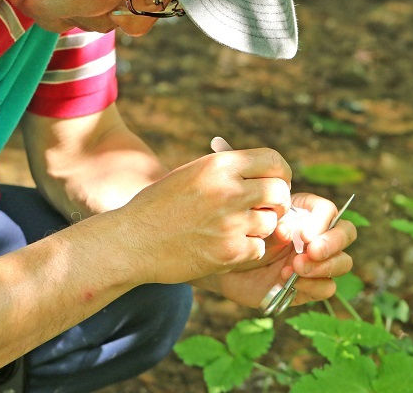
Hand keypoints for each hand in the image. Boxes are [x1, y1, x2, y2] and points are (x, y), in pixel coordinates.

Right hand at [118, 148, 291, 284]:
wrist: (131, 241)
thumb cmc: (159, 206)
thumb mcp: (191, 174)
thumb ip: (227, 171)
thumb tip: (264, 173)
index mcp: (220, 165)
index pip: (273, 160)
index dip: (280, 173)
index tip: (276, 183)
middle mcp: (229, 190)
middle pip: (280, 193)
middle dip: (277, 203)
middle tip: (264, 210)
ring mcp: (231, 222)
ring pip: (272, 224)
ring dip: (259, 229)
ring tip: (233, 229)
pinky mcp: (229, 252)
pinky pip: (258, 249)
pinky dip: (246, 251)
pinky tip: (224, 247)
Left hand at [203, 193, 356, 308]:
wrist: (226, 264)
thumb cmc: (241, 236)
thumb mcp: (256, 223)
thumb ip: (275, 224)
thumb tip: (288, 233)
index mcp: (306, 213)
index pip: (329, 211)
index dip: (322, 222)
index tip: (302, 234)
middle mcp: (316, 235)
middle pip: (346, 233)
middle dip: (332, 243)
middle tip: (311, 251)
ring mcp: (316, 262)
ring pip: (343, 262)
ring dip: (323, 266)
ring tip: (296, 267)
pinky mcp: (310, 286)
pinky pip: (327, 288)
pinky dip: (313, 286)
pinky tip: (292, 282)